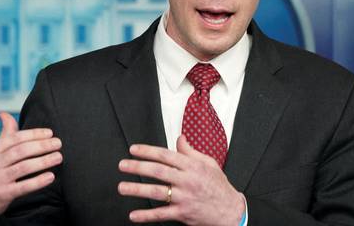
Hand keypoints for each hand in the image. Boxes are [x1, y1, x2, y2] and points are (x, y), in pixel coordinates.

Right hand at [0, 112, 62, 225]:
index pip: (15, 138)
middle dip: (42, 145)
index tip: (50, 133)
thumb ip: (3, 135)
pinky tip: (50, 176)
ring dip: (44, 161)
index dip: (34, 134)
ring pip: (25, 167)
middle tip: (58, 143)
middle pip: (21, 150)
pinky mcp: (3, 195)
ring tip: (58, 157)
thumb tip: (4, 113)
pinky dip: (38, 181)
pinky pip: (24, 186)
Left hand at [118, 135, 244, 225]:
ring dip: (137, 190)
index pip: (165, 155)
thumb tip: (180, 138)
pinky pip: (162, 214)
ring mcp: (184, 197)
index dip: (148, 151)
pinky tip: (133, 215)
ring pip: (157, 192)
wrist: (231, 211)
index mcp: (192, 166)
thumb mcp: (208, 163)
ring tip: (122, 187)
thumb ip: (191, 151)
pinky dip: (146, 216)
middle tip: (122, 165)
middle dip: (137, 167)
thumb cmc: (219, 186)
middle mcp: (187, 180)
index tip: (133, 150)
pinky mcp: (183, 213)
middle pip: (158, 171)